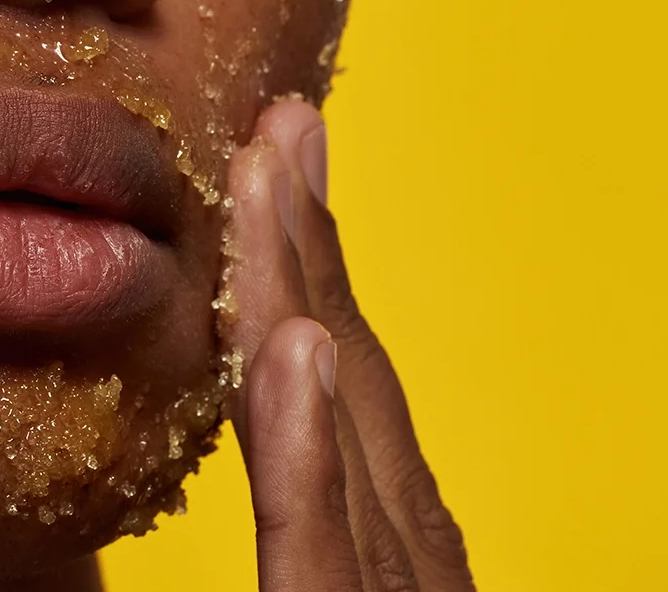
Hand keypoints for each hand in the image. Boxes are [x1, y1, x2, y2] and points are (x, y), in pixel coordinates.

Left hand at [229, 100, 476, 590]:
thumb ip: (311, 552)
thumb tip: (278, 429)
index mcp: (387, 553)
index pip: (342, 391)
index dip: (309, 272)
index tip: (276, 169)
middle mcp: (401, 559)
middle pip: (350, 377)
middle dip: (309, 243)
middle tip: (280, 120)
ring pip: (341, 426)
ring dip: (302, 289)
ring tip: (266, 171)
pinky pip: (320, 545)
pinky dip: (311, 445)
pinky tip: (301, 349)